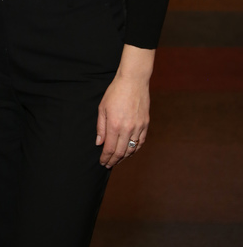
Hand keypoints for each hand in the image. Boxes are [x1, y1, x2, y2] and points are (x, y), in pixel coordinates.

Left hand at [96, 44, 154, 167]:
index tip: (103, 162)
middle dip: (113, 160)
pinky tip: (130, 151)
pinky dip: (135, 149)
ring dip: (124, 157)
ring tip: (118, 159)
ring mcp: (138, 127)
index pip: (109, 148)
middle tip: (109, 164)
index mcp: (114, 125)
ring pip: (132, 149)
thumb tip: (99, 143)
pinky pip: (141, 142)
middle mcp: (127, 128)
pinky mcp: (146, 124)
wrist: (133, 81)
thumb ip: (100, 127)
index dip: (105, 158)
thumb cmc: (115, 92)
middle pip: (120, 152)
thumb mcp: (102, 108)